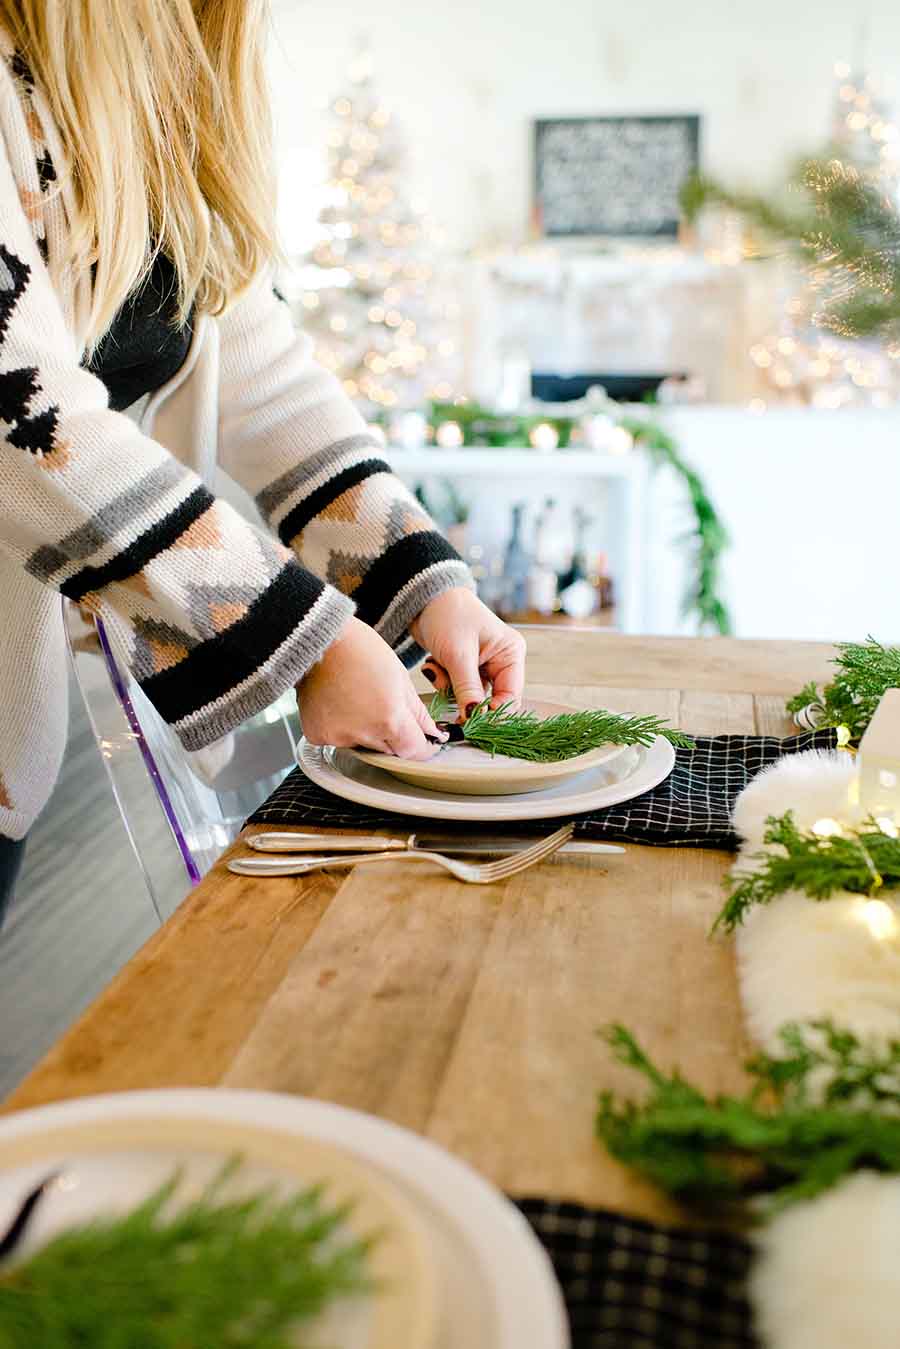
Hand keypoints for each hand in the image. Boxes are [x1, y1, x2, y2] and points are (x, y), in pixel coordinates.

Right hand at [297, 617, 445, 759]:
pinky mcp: (317, 735)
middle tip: (383, 706)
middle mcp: (362, 733)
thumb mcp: (400, 676)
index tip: (422, 740)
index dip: (421, 746)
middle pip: (389, 749)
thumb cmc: (357, 649)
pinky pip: (339, 740)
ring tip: (359, 700)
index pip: (413, 750)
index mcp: (389, 718)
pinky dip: (343, 728)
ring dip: (367, 732)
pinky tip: (341, 705)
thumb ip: (417, 712)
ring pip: (364, 746)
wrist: (317, 640)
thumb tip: (431, 732)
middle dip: (393, 735)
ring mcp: (337, 737)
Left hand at [410, 588, 526, 715]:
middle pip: (490, 699)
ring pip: (470, 696)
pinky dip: (443, 681)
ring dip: (451, 687)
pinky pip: (456, 689)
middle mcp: (501, 662)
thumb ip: (468, 689)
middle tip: (449, 694)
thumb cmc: (448, 614)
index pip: (510, 696)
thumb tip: (472, 718)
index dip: (492, 713)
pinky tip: (435, 663)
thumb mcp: (458, 654)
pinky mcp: (464, 668)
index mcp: (510, 654)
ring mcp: (482, 666)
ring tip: (439, 665)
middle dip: (466, 698)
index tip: (470, 722)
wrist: (423, 598)